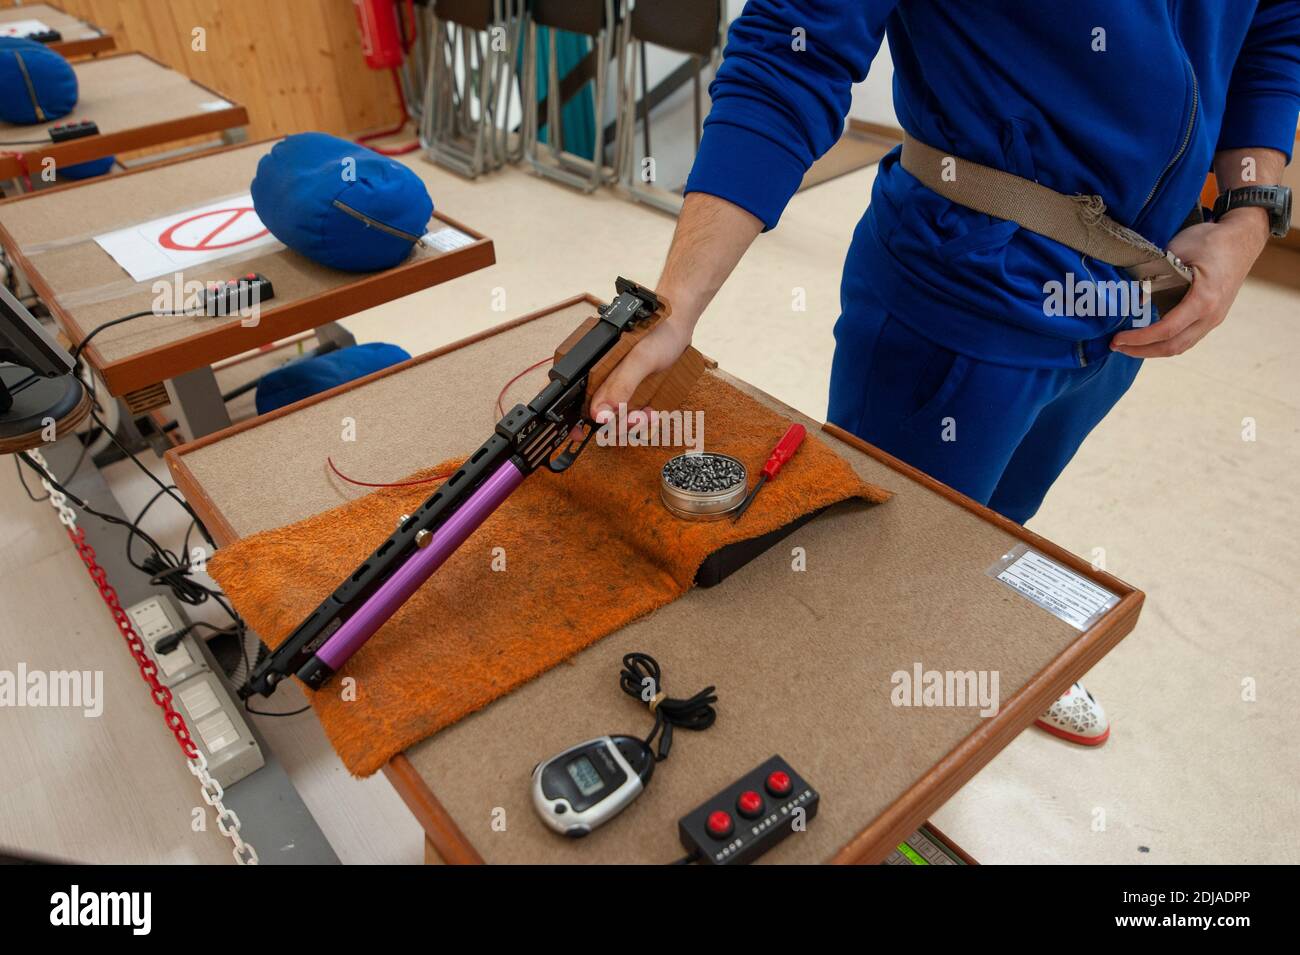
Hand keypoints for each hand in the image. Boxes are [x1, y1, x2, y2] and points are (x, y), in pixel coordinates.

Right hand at [589, 307, 696, 421]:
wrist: (677, 324)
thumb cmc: (658, 333)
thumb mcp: (640, 359)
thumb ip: (621, 384)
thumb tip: (602, 413)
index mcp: (595, 371)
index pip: (582, 406)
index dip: (588, 424)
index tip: (605, 429)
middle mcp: (604, 381)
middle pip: (601, 418)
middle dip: (619, 424)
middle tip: (638, 418)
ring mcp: (619, 387)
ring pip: (617, 420)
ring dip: (633, 424)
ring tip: (648, 414)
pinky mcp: (633, 391)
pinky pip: (631, 415)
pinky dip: (642, 419)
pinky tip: (652, 411)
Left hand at [1110, 208, 1269, 357]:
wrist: (1243, 238)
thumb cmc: (1211, 241)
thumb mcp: (1177, 251)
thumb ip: (1156, 276)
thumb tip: (1133, 299)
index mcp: (1204, 299)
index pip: (1167, 330)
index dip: (1140, 339)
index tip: (1118, 339)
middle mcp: (1212, 315)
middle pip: (1173, 347)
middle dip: (1142, 351)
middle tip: (1117, 346)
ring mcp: (1214, 318)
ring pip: (1181, 346)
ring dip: (1153, 350)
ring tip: (1128, 345)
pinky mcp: (1213, 316)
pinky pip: (1188, 337)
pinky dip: (1166, 341)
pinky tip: (1148, 337)